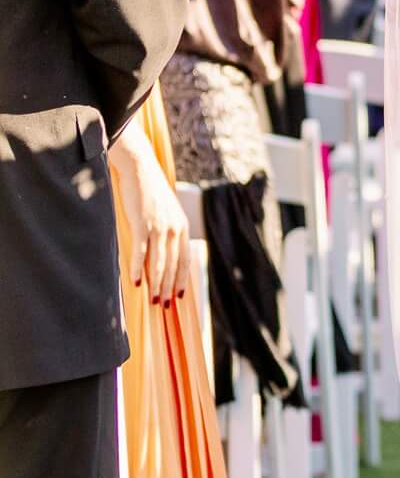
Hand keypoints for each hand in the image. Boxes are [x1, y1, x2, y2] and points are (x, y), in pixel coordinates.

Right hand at [109, 122, 190, 304]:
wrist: (140, 170)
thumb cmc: (150, 194)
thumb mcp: (166, 213)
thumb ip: (168, 233)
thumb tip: (164, 256)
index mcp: (181, 227)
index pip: (185, 259)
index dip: (182, 280)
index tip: (178, 297)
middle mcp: (174, 228)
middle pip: (173, 265)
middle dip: (169, 288)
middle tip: (163, 306)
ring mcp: (158, 226)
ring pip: (159, 262)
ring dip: (156, 284)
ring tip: (152, 300)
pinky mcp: (142, 223)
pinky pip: (141, 251)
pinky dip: (139, 268)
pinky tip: (136, 282)